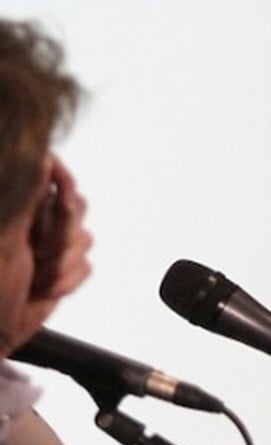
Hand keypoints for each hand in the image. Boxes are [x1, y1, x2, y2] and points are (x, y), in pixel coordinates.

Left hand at [19, 153, 91, 328]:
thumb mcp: (6, 239)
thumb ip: (25, 196)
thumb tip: (39, 156)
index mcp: (15, 205)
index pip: (50, 171)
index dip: (62, 183)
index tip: (61, 201)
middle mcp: (31, 218)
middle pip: (77, 207)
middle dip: (62, 238)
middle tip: (35, 254)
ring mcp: (47, 242)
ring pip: (85, 239)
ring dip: (62, 266)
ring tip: (34, 278)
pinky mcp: (61, 265)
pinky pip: (88, 265)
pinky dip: (69, 281)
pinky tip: (43, 289)